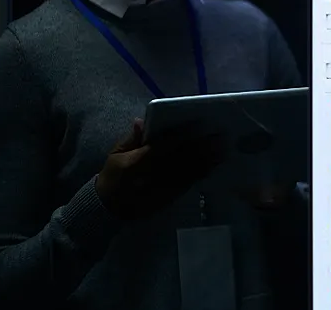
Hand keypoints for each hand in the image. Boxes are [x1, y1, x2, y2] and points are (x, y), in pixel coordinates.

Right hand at [95, 119, 224, 219]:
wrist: (108, 209)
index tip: (198, 126)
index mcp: (135, 163)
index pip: (162, 146)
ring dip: (206, 161)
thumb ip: (131, 138)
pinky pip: (186, 185)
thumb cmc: (112, 176)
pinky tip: (212, 167)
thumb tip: (142, 120)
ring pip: (186, 172)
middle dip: (201, 147)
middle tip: (219, 137)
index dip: (182, 137)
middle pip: (179, 159)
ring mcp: (160, 188)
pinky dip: (200, 175)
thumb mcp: (115, 155)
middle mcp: (150, 176)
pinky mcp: (168, 198)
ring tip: (222, 150)